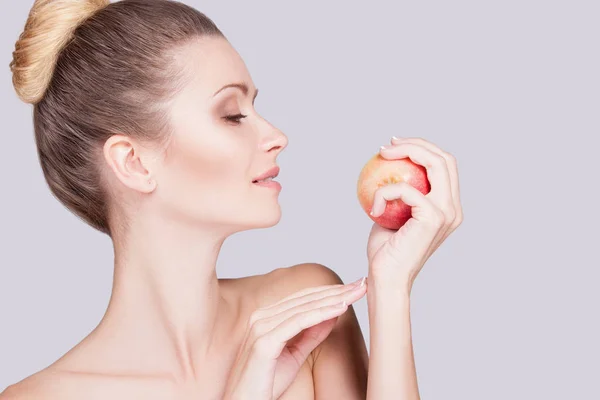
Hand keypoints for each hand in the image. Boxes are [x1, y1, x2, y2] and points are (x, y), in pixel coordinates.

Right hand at [223, 278, 366, 399]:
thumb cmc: (265, 382)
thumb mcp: (295, 354)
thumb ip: (311, 333)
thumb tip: (333, 313)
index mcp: (266, 316)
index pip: (303, 297)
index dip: (330, 291)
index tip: (354, 287)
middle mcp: (261, 316)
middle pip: (306, 298)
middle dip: (336, 291)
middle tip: (362, 284)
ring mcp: (260, 327)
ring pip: (304, 307)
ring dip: (333, 299)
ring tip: (356, 294)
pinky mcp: (264, 342)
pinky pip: (297, 323)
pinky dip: (321, 314)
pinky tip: (340, 309)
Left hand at [366, 137, 462, 291]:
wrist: (386, 279)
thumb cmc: (384, 251)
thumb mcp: (391, 215)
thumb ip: (396, 194)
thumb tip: (384, 168)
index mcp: (448, 207)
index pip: (444, 166)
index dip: (423, 148)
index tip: (395, 144)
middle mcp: (454, 209)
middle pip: (445, 159)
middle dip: (416, 144)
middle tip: (388, 144)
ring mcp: (447, 213)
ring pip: (435, 165)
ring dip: (407, 153)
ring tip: (382, 154)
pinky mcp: (433, 217)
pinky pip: (406, 190)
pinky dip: (385, 193)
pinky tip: (373, 207)